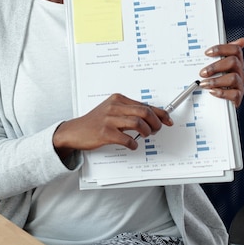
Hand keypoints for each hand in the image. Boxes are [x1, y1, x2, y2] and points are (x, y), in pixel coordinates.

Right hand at [53, 93, 172, 158]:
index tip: (168, 120)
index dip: (159, 113)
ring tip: (145, 136)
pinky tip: (132, 144)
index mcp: (117, 99)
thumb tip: (150, 117)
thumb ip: (128, 111)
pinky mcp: (105, 132)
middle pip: (144, 111)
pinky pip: (126, 138)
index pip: (144, 104)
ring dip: (146, 132)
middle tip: (156, 130)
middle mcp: (114, 106)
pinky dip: (133, 143)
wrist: (75, 131)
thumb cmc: (95, 121)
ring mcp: (109, 119)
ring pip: (138, 123)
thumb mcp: (111, 111)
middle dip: (155, 122)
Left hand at [199, 37, 243, 107]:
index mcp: (235, 61)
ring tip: (204, 84)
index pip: (235, 49)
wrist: (218, 100)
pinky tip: (212, 92)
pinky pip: (234, 94)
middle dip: (215, 66)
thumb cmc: (217, 79)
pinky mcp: (238, 96)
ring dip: (216, 81)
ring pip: (233, 78)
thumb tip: (240, 40)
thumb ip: (222, 52)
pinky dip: (222, 92)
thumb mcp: (216, 64)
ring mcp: (240, 84)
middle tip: (202, 72)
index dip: (221, 49)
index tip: (207, 53)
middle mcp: (239, 71)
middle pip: (233, 62)